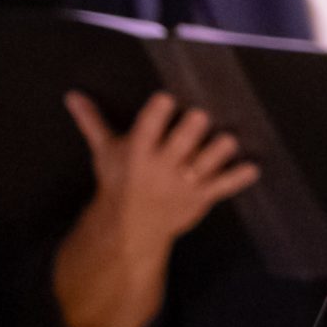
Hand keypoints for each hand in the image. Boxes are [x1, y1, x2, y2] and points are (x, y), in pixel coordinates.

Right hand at [54, 90, 261, 326]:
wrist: (128, 229)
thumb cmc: (120, 181)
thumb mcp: (106, 152)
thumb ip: (93, 122)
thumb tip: (73, 96)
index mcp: (139, 150)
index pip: (149, 125)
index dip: (160, 111)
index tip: (167, 97)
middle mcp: (163, 165)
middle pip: (186, 138)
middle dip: (195, 124)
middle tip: (201, 116)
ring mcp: (185, 182)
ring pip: (211, 159)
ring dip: (222, 147)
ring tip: (227, 139)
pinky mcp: (202, 196)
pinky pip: (226, 185)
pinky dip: (240, 176)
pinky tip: (252, 167)